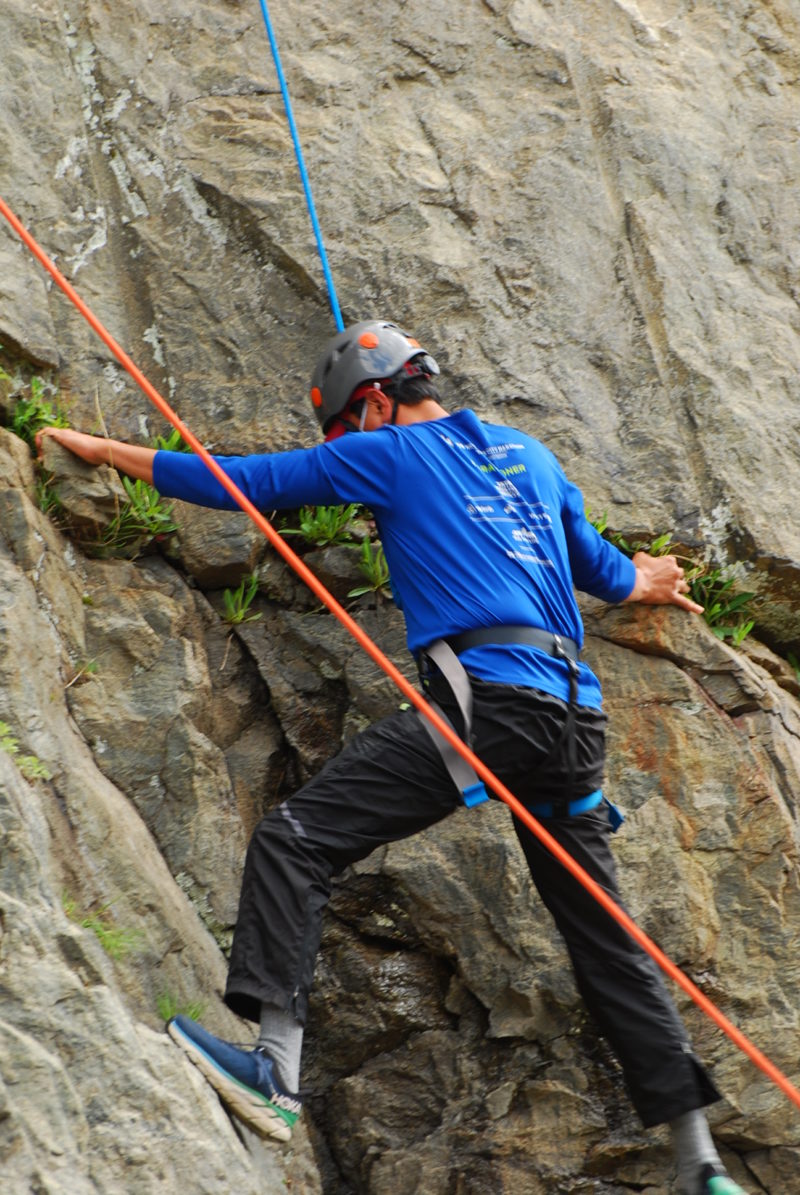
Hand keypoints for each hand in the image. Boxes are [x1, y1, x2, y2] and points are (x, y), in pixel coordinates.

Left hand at [34, 426, 155, 483]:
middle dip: (42, 446)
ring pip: (45, 433)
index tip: (47, 459)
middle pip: (48, 435)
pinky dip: (40, 440)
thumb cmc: (100, 457)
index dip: (48, 447)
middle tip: (42, 460)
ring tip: (41, 458)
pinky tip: (42, 454)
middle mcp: (67, 434)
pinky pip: (45, 433)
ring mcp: (65, 434)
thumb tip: (93, 476)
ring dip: (40, 445)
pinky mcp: (64, 437)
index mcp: (72, 438)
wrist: (104, 450)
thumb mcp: (89, 459)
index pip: (56, 438)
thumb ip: (86, 462)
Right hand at [35, 425, 85, 460]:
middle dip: (43, 449)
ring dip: (50, 455)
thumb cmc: (85, 444)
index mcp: (62, 433)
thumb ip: (55, 434)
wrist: (101, 451)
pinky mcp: (75, 453)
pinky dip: (58, 459)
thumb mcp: (67, 437)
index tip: (40, 451)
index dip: (39, 441)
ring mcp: (70, 445)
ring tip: (48, 463)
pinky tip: (58, 465)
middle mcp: (65, 438)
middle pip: (49, 441)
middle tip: (42, 460)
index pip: (44, 433)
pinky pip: (63, 455)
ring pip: (55, 448)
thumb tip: (41, 432)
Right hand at [624, 550, 703, 613]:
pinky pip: (685, 603)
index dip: (665, 566)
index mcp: (669, 561)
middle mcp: (675, 572)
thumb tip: (647, 558)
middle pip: (680, 574)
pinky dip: (693, 607)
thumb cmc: (637, 569)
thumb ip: (647, 556)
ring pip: (684, 586)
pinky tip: (700, 611)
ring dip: (682, 587)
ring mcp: (675, 585)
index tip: (658, 569)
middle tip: (665, 580)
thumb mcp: (641, 556)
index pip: (672, 562)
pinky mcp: (672, 597)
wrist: (637, 583)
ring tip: (680, 590)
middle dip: (675, 576)